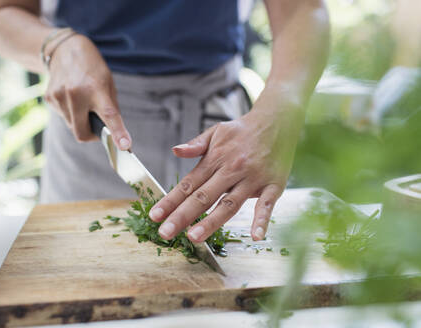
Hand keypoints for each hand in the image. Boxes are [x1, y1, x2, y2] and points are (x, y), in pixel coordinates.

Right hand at [44, 33, 130, 148]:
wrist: (65, 49)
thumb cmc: (92, 68)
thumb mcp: (108, 83)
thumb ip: (110, 109)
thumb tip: (113, 134)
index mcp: (96, 89)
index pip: (109, 115)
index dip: (117, 132)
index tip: (124, 146)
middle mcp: (75, 93)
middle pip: (82, 133)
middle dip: (91, 135)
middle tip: (98, 127)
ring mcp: (59, 96)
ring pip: (72, 127)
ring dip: (80, 122)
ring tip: (83, 102)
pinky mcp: (49, 98)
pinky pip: (64, 117)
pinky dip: (71, 113)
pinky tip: (71, 97)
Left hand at [149, 100, 304, 241]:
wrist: (277, 120)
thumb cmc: (243, 129)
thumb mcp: (216, 131)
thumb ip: (195, 144)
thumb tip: (175, 150)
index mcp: (215, 159)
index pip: (188, 184)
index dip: (170, 201)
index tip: (155, 216)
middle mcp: (231, 170)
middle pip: (203, 197)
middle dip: (182, 216)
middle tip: (165, 233)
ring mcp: (251, 179)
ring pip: (229, 204)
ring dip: (211, 222)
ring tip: (194, 237)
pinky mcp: (273, 185)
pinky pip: (267, 205)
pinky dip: (262, 220)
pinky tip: (255, 236)